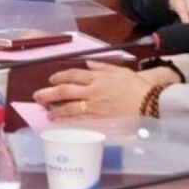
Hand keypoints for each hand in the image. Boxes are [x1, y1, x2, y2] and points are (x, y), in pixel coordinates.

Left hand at [35, 62, 177, 119]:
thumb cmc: (138, 87)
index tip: (51, 79)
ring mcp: (95, 106)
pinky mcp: (100, 120)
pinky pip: (80, 121)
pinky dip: (68, 122)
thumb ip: (102, 67)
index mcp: (98, 77)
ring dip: (56, 109)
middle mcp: (93, 91)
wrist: (150, 103)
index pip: (73, 75)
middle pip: (66, 91)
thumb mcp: (120, 71)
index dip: (60, 76)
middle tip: (38, 96)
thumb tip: (88, 64)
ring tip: (46, 112)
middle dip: (50, 93)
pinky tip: (59, 123)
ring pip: (70, 107)